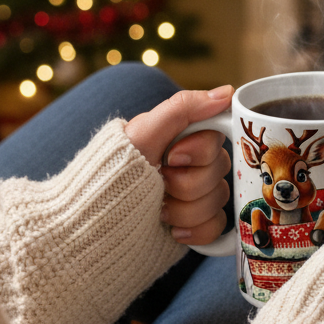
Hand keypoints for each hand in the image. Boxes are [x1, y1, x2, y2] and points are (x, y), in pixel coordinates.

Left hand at [124, 85, 232, 245]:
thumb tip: (227, 93)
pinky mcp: (198, 225)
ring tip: (159, 210)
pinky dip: (196, 230)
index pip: (217, 138)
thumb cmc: (112, 174)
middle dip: (187, 184)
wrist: (95, 225)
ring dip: (186, 209)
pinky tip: (173, 229)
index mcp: (183, 139)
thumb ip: (184, 108)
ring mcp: (197, 197)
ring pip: (219, 201)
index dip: (200, 151)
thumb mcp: (143, 133)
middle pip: (220, 171)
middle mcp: (193, 165)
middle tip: (161, 184)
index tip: (172, 157)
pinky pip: (218, 226)